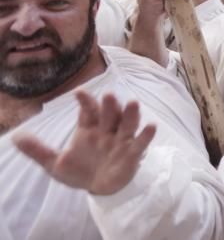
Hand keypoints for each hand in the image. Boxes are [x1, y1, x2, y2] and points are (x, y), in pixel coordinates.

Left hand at [13, 91, 155, 195]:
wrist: (98, 188)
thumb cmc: (79, 170)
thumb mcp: (55, 163)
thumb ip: (37, 150)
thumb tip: (14, 137)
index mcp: (89, 129)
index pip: (88, 112)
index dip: (85, 102)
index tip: (78, 92)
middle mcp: (106, 131)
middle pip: (109, 115)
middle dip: (109, 105)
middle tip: (109, 95)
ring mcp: (120, 141)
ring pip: (127, 124)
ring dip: (131, 114)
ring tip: (133, 103)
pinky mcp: (132, 153)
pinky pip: (140, 143)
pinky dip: (146, 135)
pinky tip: (151, 126)